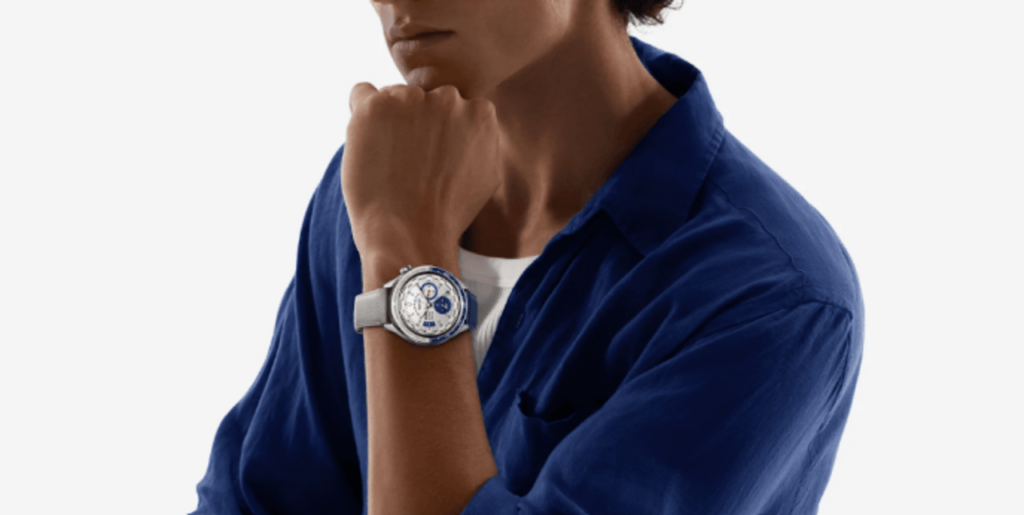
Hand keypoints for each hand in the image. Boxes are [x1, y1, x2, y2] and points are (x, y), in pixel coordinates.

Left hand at [341, 82, 500, 265]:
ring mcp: (411, 100)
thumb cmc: (448, 215)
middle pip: (422, 98)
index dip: (437, 132)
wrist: (411, 236)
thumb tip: (470, 120)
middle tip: (407, 163)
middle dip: (413, 122)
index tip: (429, 158)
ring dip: (387, 121)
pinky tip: (366, 146)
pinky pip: (361, 93)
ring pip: (392, 97)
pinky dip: (359, 116)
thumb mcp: (485, 175)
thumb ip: (479, 140)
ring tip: (387, 163)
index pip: (452, 106)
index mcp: (480, 112)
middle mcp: (449, 98)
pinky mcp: (376, 107)